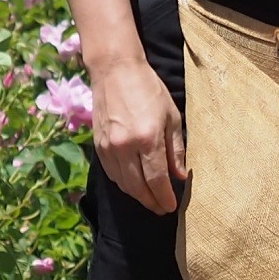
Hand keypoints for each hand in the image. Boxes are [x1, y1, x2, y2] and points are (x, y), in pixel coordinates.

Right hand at [91, 59, 187, 214]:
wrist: (115, 70)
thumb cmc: (148, 90)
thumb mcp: (171, 117)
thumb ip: (176, 150)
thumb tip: (180, 176)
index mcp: (147, 139)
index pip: (157, 180)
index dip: (165, 197)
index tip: (172, 207)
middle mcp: (125, 147)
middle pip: (139, 187)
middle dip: (152, 202)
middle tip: (162, 209)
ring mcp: (109, 148)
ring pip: (124, 184)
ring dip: (138, 196)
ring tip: (151, 200)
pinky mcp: (98, 146)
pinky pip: (112, 174)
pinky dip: (124, 184)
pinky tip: (134, 185)